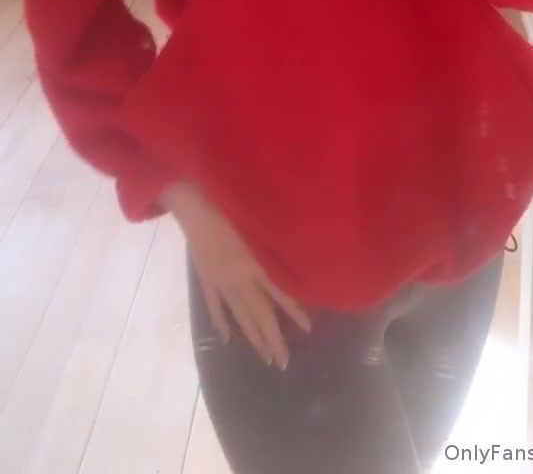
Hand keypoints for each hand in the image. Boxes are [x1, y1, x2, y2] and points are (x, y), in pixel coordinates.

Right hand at [162, 182, 310, 367]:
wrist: (194, 199)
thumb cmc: (231, 201)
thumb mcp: (260, 219)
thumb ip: (277, 240)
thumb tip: (301, 255)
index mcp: (255, 262)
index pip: (279, 293)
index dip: (295, 311)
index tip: (308, 330)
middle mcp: (239, 277)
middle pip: (259, 313)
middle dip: (272, 338)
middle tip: (282, 362)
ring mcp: (220, 279)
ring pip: (239, 314)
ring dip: (252, 336)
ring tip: (264, 357)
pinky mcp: (205, 276)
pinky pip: (214, 304)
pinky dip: (220, 321)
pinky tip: (226, 338)